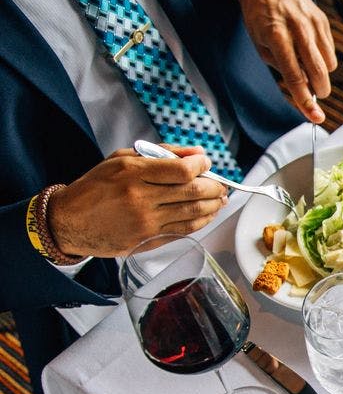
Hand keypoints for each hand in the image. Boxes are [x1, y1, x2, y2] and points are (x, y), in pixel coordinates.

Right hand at [48, 146, 227, 257]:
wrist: (70, 222)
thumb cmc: (95, 187)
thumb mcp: (121, 159)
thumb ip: (161, 153)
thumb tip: (196, 153)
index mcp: (133, 173)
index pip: (182, 170)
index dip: (202, 166)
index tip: (206, 163)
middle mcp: (141, 199)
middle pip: (194, 192)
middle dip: (215, 187)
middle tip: (220, 184)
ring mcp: (147, 222)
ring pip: (194, 214)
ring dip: (214, 205)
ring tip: (220, 199)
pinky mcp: (149, 240)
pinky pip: (185, 231)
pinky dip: (202, 221)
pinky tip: (207, 214)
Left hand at [238, 0, 336, 123]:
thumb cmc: (260, 16)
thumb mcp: (261, 44)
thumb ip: (282, 68)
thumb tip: (303, 88)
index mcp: (277, 36)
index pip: (295, 77)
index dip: (305, 100)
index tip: (315, 117)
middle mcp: (298, 29)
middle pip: (319, 73)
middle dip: (319, 90)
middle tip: (313, 92)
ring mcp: (313, 24)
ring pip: (330, 65)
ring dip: (321, 73)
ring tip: (306, 64)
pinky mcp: (323, 21)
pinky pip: (331, 52)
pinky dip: (323, 59)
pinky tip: (310, 51)